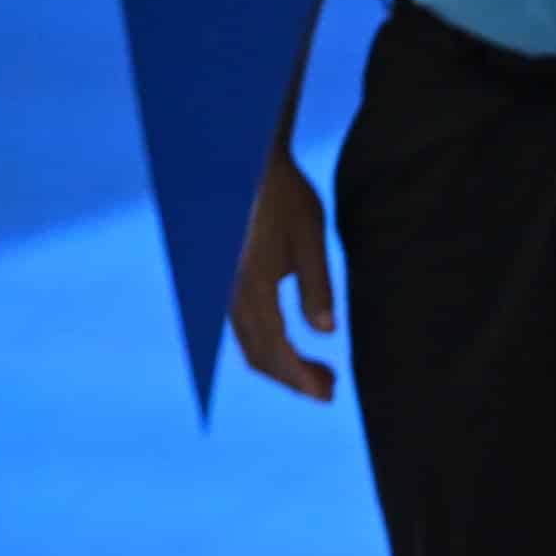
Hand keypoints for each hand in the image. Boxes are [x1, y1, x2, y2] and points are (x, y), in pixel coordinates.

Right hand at [226, 148, 338, 402]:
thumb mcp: (311, 237)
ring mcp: (225, 286)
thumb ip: (317, 286)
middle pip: (258, 353)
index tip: (327, 394)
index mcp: (251, 283)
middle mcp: (230, 290)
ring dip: (282, 363)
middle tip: (330, 390)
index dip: (300, 377)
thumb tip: (325, 333)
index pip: (274, 347)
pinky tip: (294, 345)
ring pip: (249, 342)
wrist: (246, 160)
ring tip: (322, 373)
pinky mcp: (227, 279)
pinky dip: (269, 343)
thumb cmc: (283, 195)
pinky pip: (244, 325)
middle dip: (293, 377)